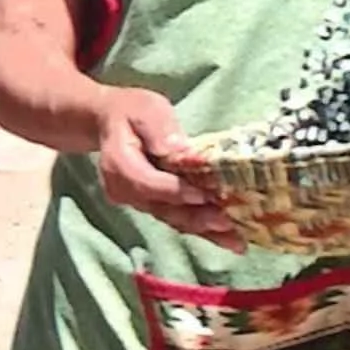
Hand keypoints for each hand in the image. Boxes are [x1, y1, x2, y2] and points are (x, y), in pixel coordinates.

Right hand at [94, 89, 241, 242]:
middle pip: (163, 208)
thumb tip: (179, 151)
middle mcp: (124, 190)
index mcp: (118, 164)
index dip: (175, 191)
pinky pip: (177, 220)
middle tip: (228, 224)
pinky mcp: (152, 207)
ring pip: (172, 219)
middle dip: (197, 218)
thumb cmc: (133, 112)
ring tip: (236, 239)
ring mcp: (137, 203)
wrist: (113, 123)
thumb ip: (160, 129)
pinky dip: (204, 230)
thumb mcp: (147, 110)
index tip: (204, 195)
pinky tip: (230, 239)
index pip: (146, 182)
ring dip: (205, 230)